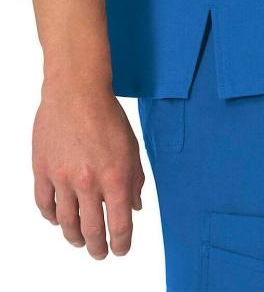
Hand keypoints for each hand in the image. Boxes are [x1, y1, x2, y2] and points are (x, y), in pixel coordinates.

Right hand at [32, 85, 143, 259]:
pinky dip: (52, 218)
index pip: (119, 225)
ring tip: (81, 242)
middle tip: (100, 253)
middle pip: (92, 230)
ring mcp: (62, 178)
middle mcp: (88, 183)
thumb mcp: (132, 148)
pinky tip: (59, 220)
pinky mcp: (42, 170)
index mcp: (115, 177)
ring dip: (75, 238)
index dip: (121, 243)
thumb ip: (136, 180)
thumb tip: (135, 208)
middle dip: (98, 248)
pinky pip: (44, 204)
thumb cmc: (109, 118)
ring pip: (66, 223)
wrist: (77, 94)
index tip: (121, 250)